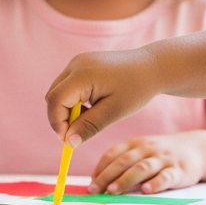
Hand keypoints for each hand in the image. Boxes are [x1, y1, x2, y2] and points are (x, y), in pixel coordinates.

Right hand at [45, 48, 164, 145]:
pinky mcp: (82, 64)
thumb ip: (89, 126)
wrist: (152, 66)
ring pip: (59, 91)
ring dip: (67, 109)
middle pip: (53, 95)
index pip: (55, 100)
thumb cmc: (136, 88)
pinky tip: (92, 107)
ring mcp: (78, 62)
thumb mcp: (114, 112)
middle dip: (61, 117)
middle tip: (78, 133)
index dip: (57, 123)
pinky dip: (74, 100)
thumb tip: (68, 142)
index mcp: (83, 74)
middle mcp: (76, 64)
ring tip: (90, 118)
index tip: (69, 140)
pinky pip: (68, 85)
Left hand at [90, 133, 205, 194]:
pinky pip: (166, 176)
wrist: (197, 149)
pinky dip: (156, 183)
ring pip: (142, 168)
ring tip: (113, 191)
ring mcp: (163, 159)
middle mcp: (148, 148)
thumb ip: (124, 161)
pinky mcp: (178, 170)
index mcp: (136, 143)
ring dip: (125, 179)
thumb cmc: (164, 153)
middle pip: (124, 161)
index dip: (100, 168)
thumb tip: (99, 180)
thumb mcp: (143, 150)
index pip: (113, 153)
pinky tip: (147, 190)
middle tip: (95, 190)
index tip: (90, 182)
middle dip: (107, 176)